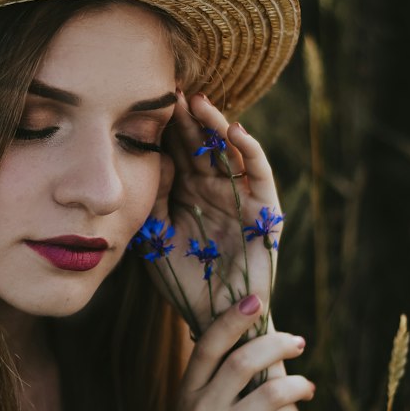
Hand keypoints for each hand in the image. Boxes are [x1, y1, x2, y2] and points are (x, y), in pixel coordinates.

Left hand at [138, 89, 282, 333]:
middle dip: (187, 119)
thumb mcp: (155, 237)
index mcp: (184, 193)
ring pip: (228, 151)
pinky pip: (258, 171)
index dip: (163, 128)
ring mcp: (238, 196)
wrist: (215, 319)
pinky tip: (233, 130)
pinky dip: (249, 149)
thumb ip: (153, 200)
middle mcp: (212, 189)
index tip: (144, 101)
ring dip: (216, 125)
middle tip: (172, 91)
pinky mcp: (264, 208)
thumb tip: (154, 160)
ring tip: (199, 102)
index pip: (174, 152)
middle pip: (200, 144)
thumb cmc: (183, 281)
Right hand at [158, 299, 317, 410]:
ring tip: (309, 386)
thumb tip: (239, 332)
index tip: (257, 300)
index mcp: (188, 393)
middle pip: (244, 362)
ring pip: (270, 397)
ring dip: (299, 385)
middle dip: (278, 346)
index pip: (209, 345)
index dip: (233, 319)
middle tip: (299, 343)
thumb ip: (212, 379)